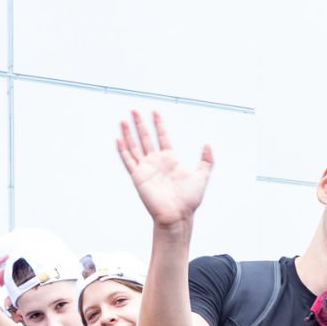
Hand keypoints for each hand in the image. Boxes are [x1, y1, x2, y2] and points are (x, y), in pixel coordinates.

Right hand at [116, 110, 213, 228]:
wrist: (178, 215)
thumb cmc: (189, 200)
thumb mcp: (202, 176)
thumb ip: (206, 160)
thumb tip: (208, 144)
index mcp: (171, 160)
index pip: (162, 137)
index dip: (159, 124)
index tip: (155, 112)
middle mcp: (156, 162)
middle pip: (146, 138)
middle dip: (140, 124)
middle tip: (135, 110)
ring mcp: (146, 168)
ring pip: (135, 146)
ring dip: (129, 134)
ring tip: (124, 120)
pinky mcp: (138, 177)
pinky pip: (128, 161)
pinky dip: (123, 150)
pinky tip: (118, 139)